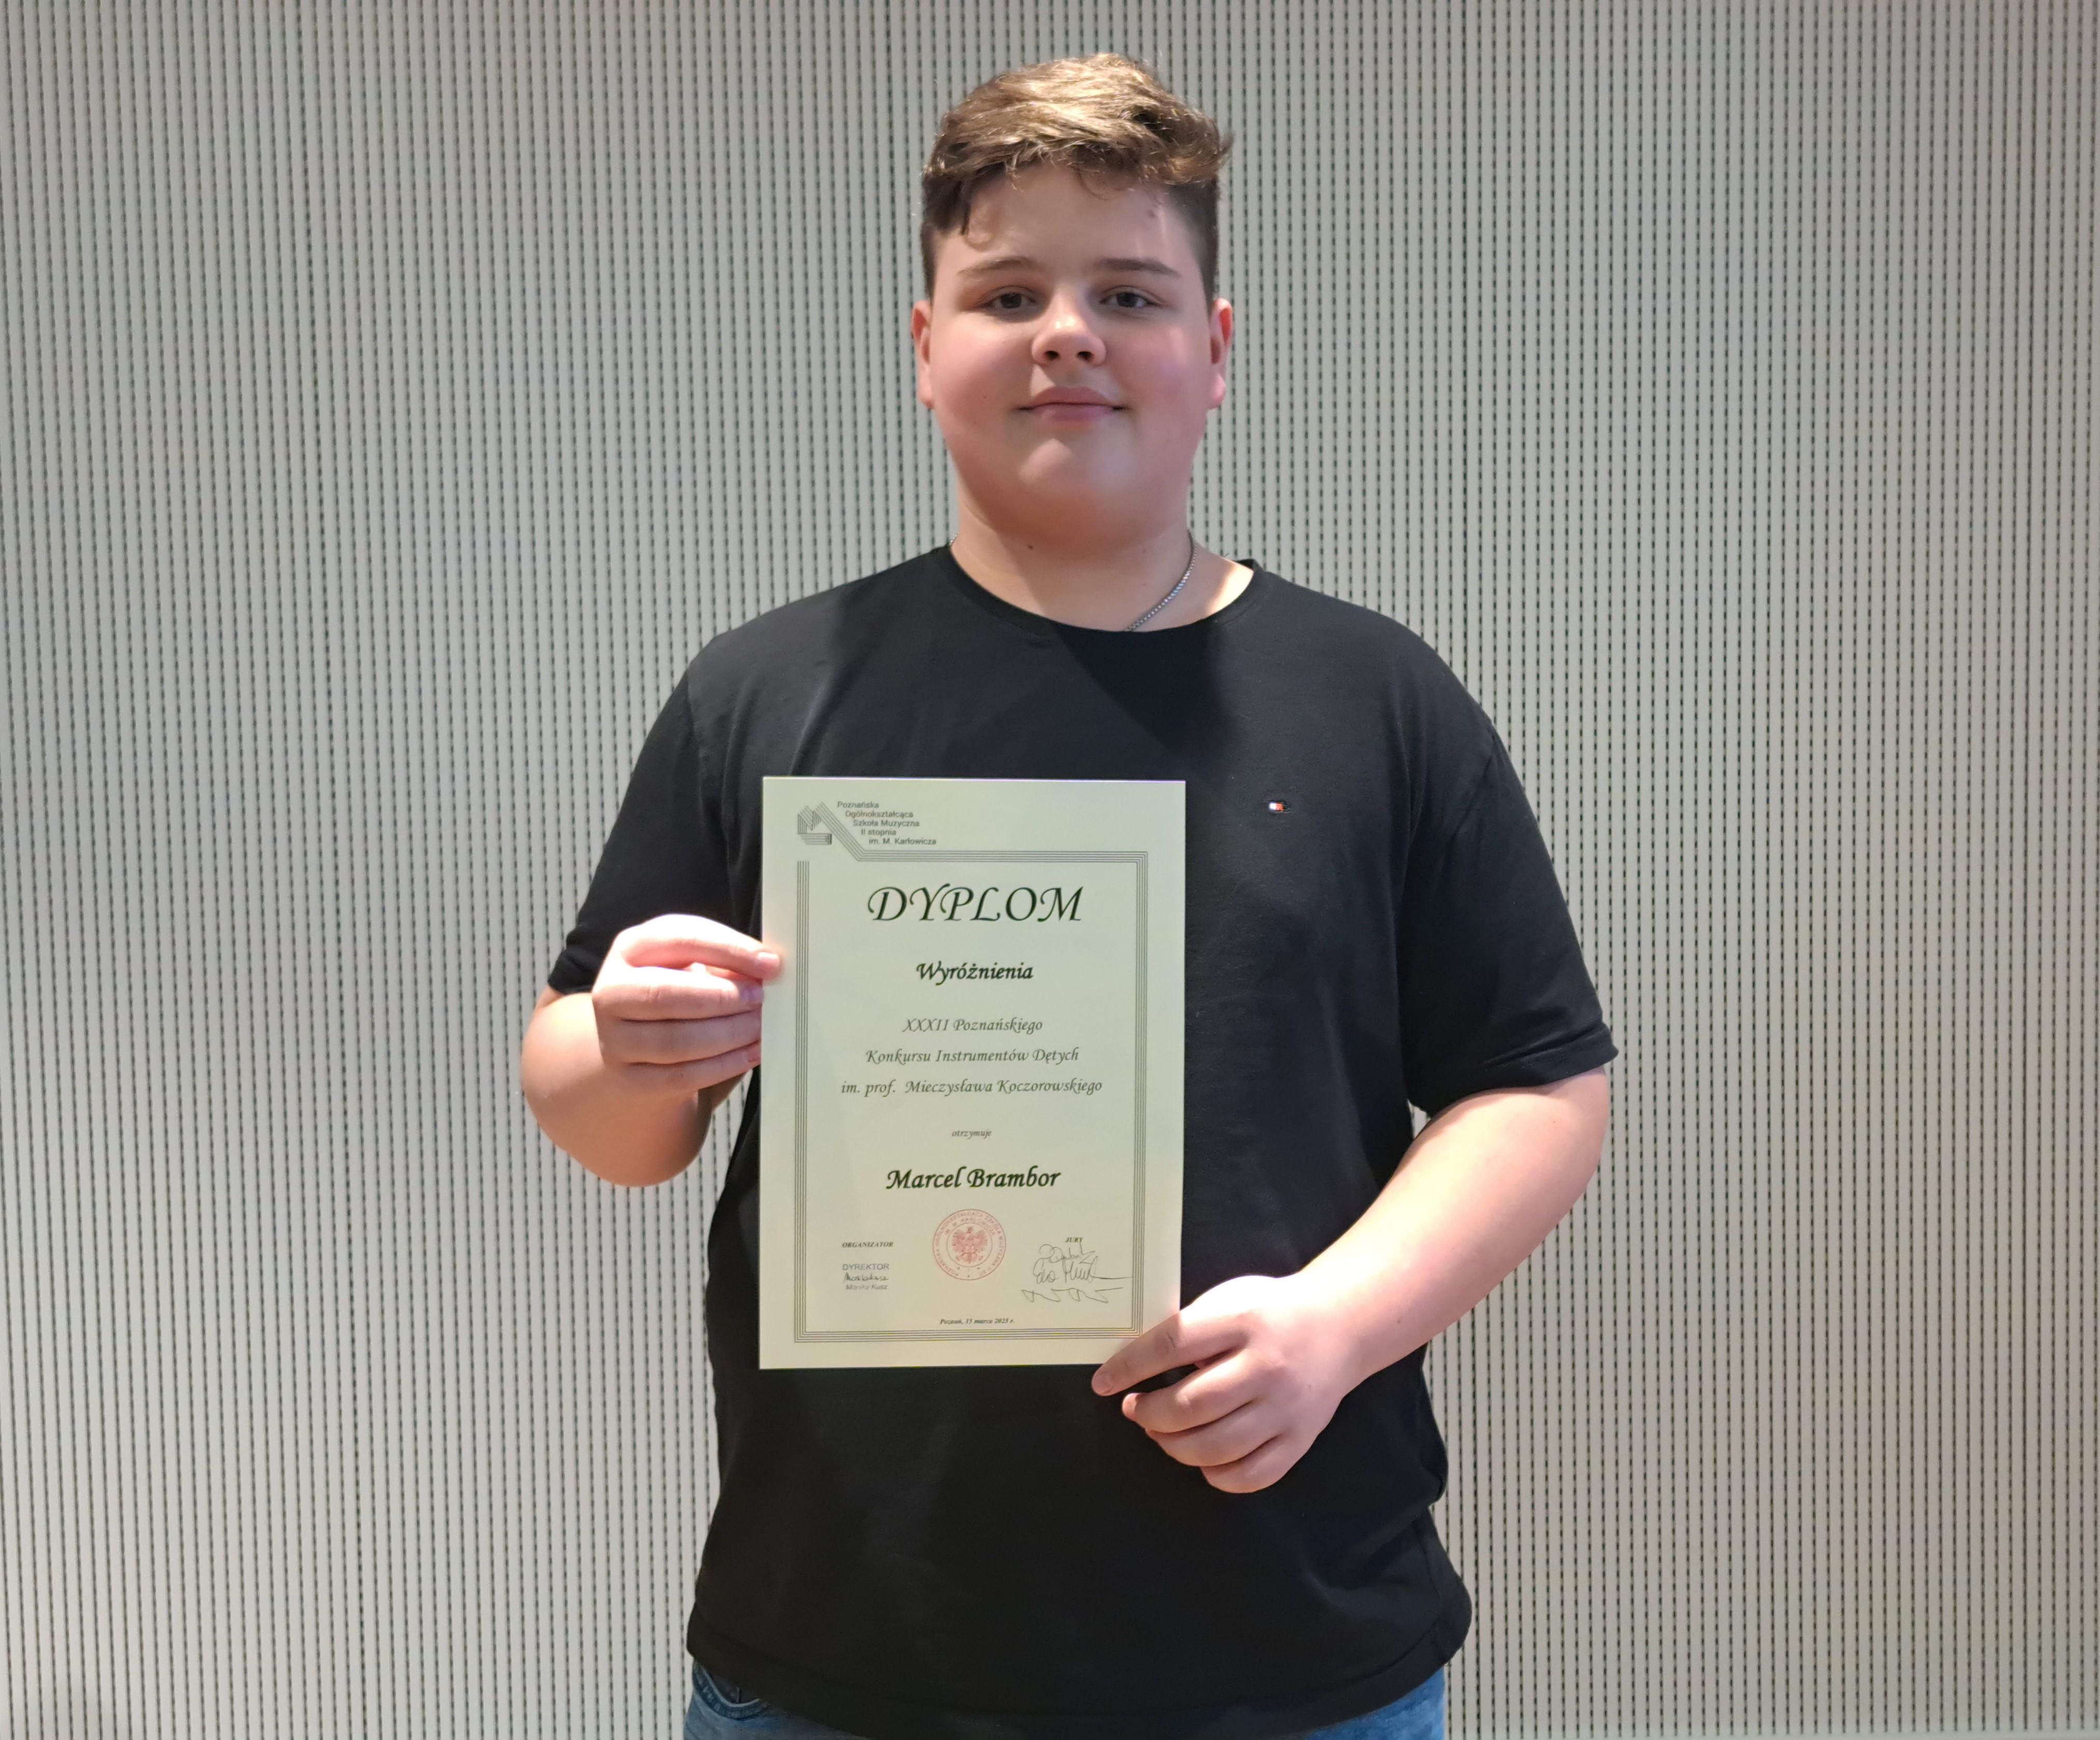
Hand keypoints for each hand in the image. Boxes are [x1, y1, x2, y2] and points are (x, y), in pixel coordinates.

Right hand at [590, 913, 781, 1104]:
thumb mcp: (689, 967)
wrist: (636, 1049)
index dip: (729, 950)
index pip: (679, 939)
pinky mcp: (630, 1077)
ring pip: (674, 1040)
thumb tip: (765, 970)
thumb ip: (721, 964)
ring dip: (727, 1034)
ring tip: (758, 1028)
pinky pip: (680, 1075)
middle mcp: (613, 991)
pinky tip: (748, 1054)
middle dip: (722, 997)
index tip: (769, 963)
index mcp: (631, 949)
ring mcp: (615, 1039)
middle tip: (760, 1000)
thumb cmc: (673, 996)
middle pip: (664, 993)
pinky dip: (722, 1065)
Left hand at [1090, 1272, 1364, 1492]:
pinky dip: (1216, 1474)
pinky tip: (1202, 1457)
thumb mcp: (1229, 1299)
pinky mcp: (1300, 1440)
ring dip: (1173, 1446)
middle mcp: (1266, 1367)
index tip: (1102, 1382)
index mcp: (1242, 1321)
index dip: (1129, 1367)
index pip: (1172, 1345)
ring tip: (1160, 1431)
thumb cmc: (1270, 1310)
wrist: (1340, 1325)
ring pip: (1216, 1447)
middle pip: (1192, 1406)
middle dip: (1149, 1413)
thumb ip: (1191, 1329)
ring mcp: (1286, 1409)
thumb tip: (1137, 1369)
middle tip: (1135, 1408)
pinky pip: (1250, 1475)